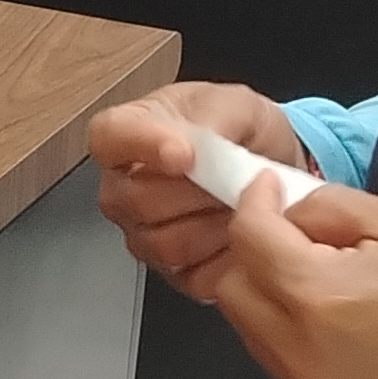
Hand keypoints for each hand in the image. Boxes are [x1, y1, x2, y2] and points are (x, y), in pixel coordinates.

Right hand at [90, 83, 311, 298]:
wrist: (270, 166)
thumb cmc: (239, 130)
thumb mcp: (236, 104)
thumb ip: (214, 119)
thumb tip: (198, 148)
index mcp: (127, 133)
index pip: (108, 137)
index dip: (142, 146)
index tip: (186, 154)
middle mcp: (122, 188)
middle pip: (138, 200)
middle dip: (197, 191)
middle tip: (233, 177)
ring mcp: (141, 233)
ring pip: (165, 243)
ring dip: (214, 224)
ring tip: (238, 203)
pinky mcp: (171, 271)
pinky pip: (192, 274)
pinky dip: (225, 254)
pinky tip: (238, 230)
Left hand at [205, 177, 377, 378]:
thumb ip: (334, 210)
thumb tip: (290, 211)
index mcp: (316, 298)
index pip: (248, 239)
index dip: (255, 203)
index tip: (273, 189)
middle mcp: (299, 357)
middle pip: (233, 293)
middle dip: (254, 256)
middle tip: (302, 237)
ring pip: (256, 337)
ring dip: (273, 302)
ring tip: (332, 282)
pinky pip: (292, 373)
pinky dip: (301, 342)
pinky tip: (353, 329)